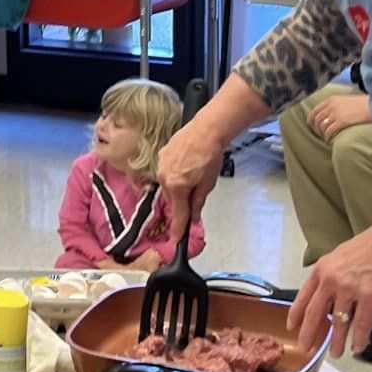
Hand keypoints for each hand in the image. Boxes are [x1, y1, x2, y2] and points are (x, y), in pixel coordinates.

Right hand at [155, 123, 225, 244]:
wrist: (206, 130)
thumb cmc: (210, 156)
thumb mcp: (208, 184)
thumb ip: (197, 203)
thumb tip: (193, 217)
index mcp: (176, 187)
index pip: (178, 214)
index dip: (178, 229)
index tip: (175, 241)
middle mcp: (164, 177)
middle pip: (173, 199)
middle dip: (182, 202)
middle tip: (195, 196)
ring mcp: (161, 165)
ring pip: (169, 186)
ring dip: (179, 187)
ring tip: (194, 175)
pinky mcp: (161, 156)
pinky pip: (167, 172)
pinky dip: (175, 174)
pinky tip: (187, 167)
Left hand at [288, 224, 371, 358]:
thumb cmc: (368, 247)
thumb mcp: (338, 257)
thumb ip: (329, 276)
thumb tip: (325, 297)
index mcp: (321, 270)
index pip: (303, 297)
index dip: (296, 315)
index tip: (292, 327)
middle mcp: (331, 281)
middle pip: (315, 314)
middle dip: (309, 334)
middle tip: (307, 347)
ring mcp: (349, 290)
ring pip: (338, 323)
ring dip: (336, 341)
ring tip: (335, 353)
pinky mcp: (369, 297)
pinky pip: (361, 324)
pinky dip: (359, 338)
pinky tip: (358, 347)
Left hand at [309, 93, 371, 139]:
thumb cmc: (363, 104)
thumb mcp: (346, 100)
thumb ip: (336, 105)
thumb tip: (330, 115)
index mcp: (332, 99)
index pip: (315, 110)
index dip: (311, 119)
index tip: (311, 124)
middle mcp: (331, 106)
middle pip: (316, 119)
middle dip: (316, 127)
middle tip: (320, 133)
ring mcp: (336, 113)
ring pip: (321, 126)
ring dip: (322, 133)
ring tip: (326, 137)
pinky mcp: (341, 121)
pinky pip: (328, 131)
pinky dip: (327, 137)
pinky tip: (329, 140)